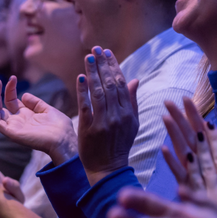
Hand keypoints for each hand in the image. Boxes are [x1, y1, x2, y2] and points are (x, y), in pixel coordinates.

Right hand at [0, 76, 77, 164]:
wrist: (64, 140)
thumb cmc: (60, 128)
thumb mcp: (47, 110)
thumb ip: (35, 103)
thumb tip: (23, 95)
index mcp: (26, 115)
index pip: (11, 100)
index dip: (10, 89)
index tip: (13, 77)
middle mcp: (18, 121)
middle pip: (0, 105)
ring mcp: (14, 127)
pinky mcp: (13, 133)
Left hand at [77, 47, 138, 184]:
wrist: (107, 168)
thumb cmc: (119, 145)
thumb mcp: (132, 124)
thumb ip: (132, 101)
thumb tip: (135, 80)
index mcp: (128, 113)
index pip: (121, 84)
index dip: (114, 66)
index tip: (107, 52)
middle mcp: (118, 115)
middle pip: (110, 84)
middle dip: (102, 64)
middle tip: (95, 49)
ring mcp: (103, 122)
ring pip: (99, 92)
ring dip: (93, 72)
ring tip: (88, 57)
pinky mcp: (89, 129)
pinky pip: (86, 106)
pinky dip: (83, 91)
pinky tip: (80, 77)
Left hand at [161, 98, 216, 217]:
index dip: (213, 132)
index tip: (204, 117)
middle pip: (207, 148)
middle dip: (193, 123)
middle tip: (179, 100)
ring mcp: (208, 195)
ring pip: (192, 159)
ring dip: (179, 135)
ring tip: (167, 113)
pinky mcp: (195, 207)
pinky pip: (182, 182)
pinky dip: (173, 164)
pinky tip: (163, 148)